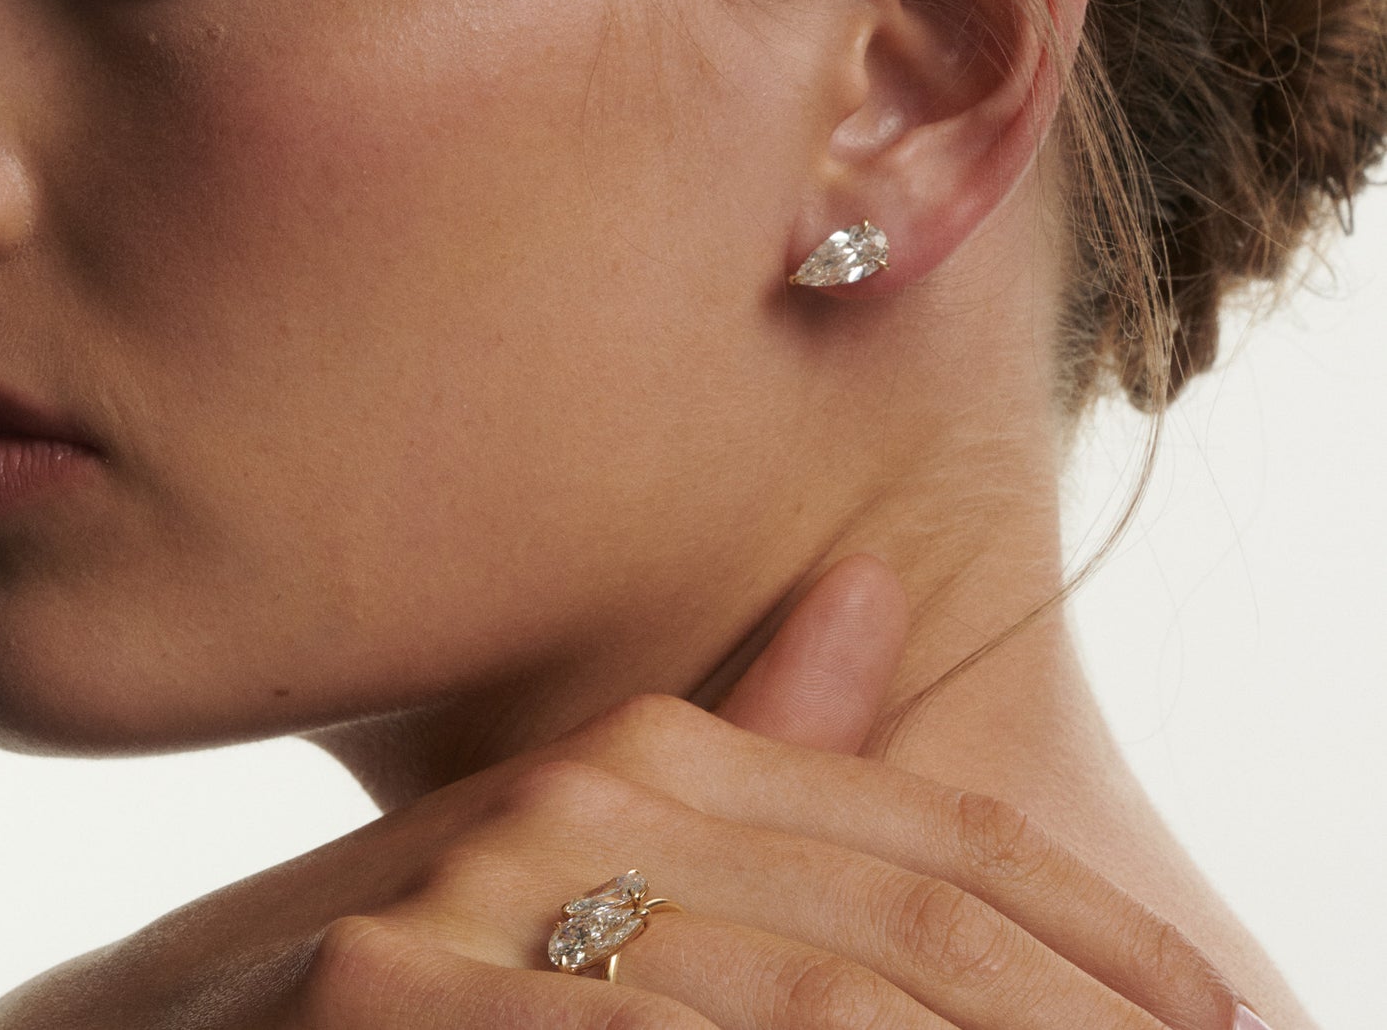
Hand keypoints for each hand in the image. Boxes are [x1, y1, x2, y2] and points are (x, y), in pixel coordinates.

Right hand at [274, 555, 1247, 1029]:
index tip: (1216, 1021)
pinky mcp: (363, 1002)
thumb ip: (734, 748)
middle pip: (890, 940)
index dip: (1085, 938)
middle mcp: (568, 800)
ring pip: (798, 1019)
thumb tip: (868, 593)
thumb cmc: (385, 976)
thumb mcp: (563, 867)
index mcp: (637, 751)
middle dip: (1064, 1027)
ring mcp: (465, 909)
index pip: (920, 838)